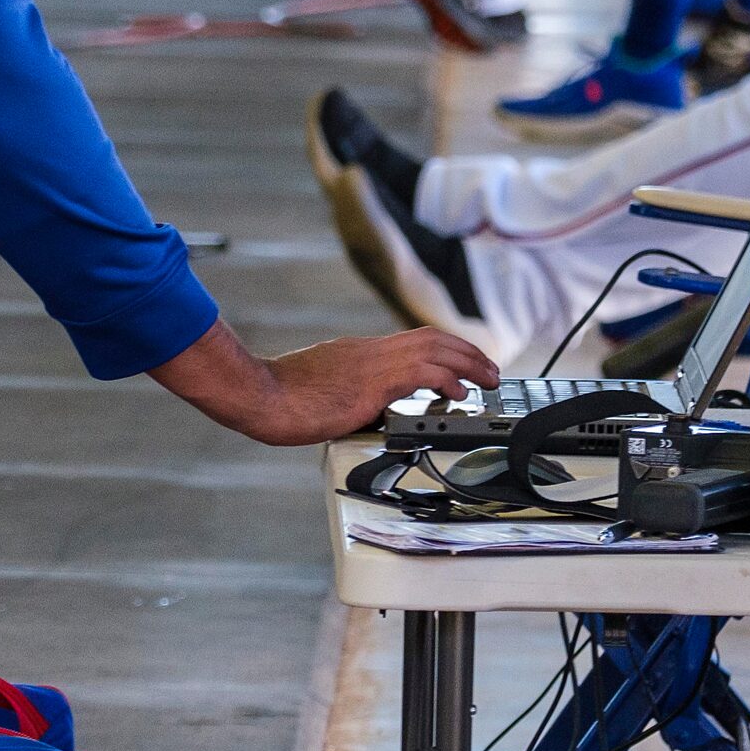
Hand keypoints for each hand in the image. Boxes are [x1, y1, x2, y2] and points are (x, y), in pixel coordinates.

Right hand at [150, 320, 498, 446]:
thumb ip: (347, 395)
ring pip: (434, 349)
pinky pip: (421, 372)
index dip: (445, 350)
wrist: (260, 394)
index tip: (463, 363)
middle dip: (466, 352)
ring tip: (488, 377)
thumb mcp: (320, 391)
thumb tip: (364, 412)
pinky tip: (459, 392)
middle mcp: (369, 351)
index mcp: (358, 353)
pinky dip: (446, 378)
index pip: (413, 342)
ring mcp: (371, 363)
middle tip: (489, 369)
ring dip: (467, 362)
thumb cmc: (279, 398)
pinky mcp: (371, 382)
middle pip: (431, 338)